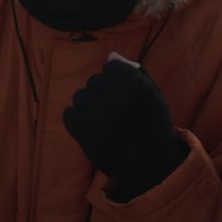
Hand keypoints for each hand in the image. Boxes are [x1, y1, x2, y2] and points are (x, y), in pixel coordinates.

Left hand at [62, 55, 186, 201]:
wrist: (150, 167)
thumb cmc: (152, 125)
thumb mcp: (153, 95)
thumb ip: (134, 71)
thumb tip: (110, 55)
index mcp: (136, 85)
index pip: (111, 66)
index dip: (116, 82)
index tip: (125, 98)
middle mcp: (116, 96)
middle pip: (94, 81)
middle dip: (102, 94)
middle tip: (116, 114)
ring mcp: (98, 114)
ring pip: (79, 96)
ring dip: (89, 107)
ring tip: (104, 122)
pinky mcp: (83, 132)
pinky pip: (68, 114)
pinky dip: (77, 121)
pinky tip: (91, 129)